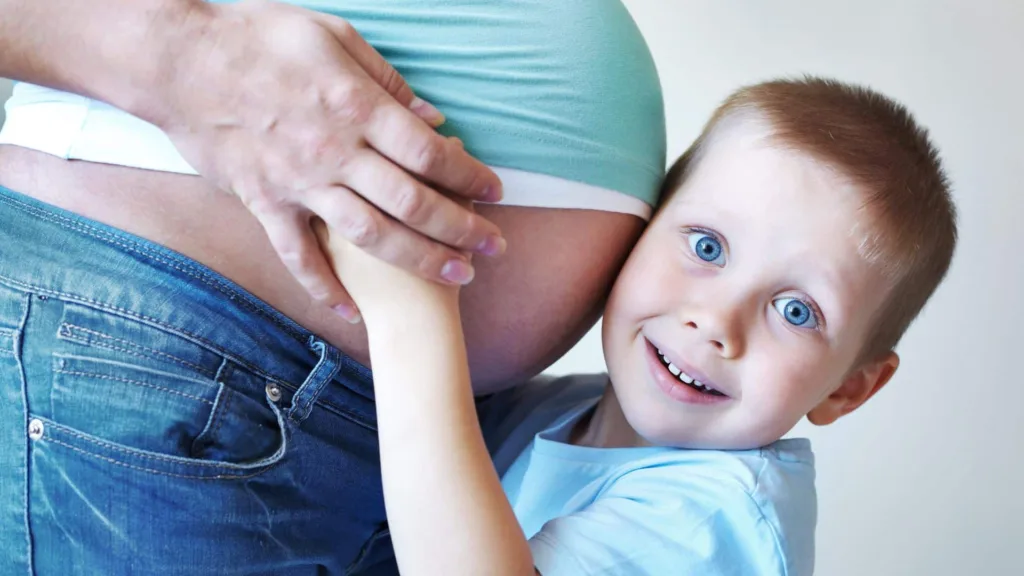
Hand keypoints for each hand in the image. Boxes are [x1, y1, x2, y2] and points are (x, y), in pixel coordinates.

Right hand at [155, 0, 503, 320]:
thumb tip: (433, 118)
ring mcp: (298, 182)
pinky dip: (323, 288)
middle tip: (495, 249)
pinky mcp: (264, 203)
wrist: (182, 61)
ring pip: (370, 235)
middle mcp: (334, 151)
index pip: (429, 152)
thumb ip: (387, 82)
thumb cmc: (260, 38)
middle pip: (412, 201)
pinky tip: (351, 312)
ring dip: (419, 259)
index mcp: (356, 107)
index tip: (496, 192)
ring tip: (457, 276)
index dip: (469, 175)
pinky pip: (298, 256)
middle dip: (462, 228)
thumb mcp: (333, 37)